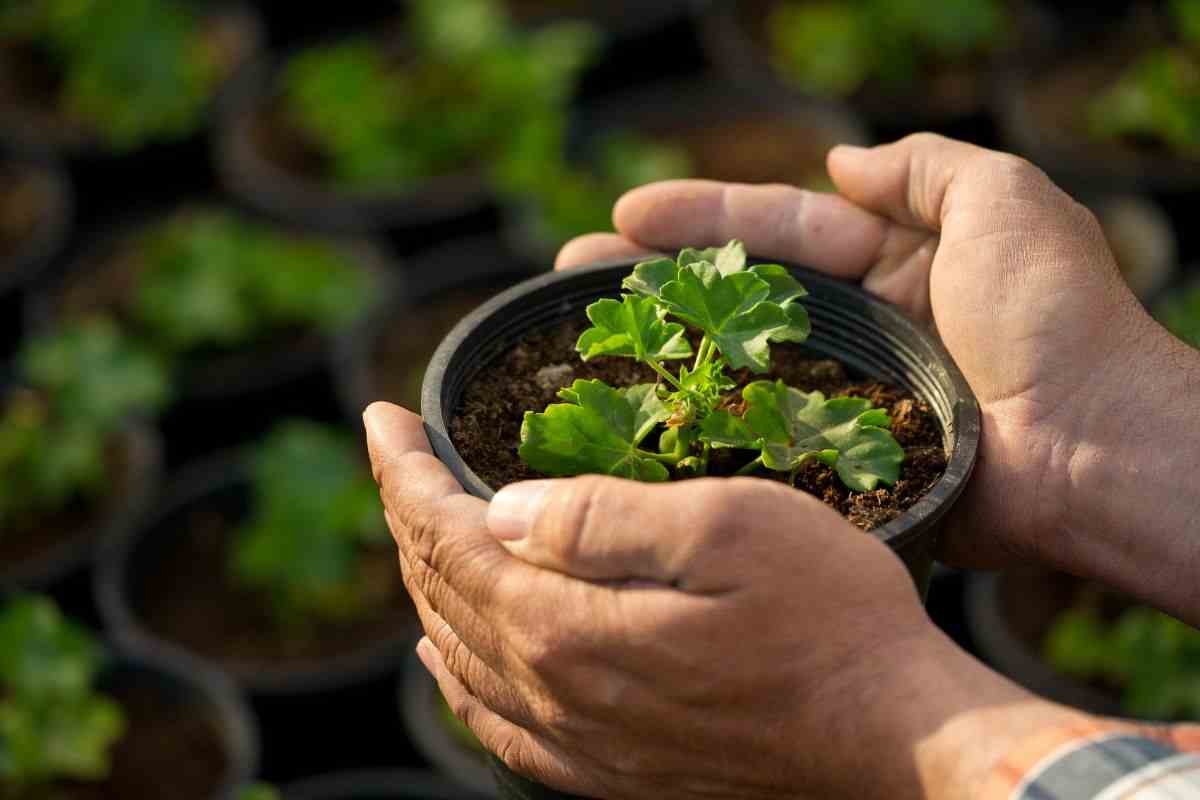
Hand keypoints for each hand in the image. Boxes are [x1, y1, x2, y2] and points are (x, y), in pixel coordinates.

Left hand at [366, 401, 1083, 799]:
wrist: (892, 734)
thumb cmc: (829, 617)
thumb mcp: (727, 528)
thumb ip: (604, 519)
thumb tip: (502, 514)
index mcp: (570, 626)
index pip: (449, 537)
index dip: (406, 472)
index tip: (381, 418)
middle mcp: (557, 694)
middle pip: (444, 594)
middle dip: (408, 515)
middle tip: (396, 455)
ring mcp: (581, 742)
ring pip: (460, 654)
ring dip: (427, 583)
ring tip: (417, 526)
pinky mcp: (611, 769)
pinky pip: (498, 723)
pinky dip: (457, 673)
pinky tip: (448, 652)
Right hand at [559, 134, 1199, 619]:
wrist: (1093, 449)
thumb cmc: (1055, 319)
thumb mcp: (1004, 203)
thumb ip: (924, 168)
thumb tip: (841, 159)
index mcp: (890, 261)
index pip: (774, 227)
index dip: (698, 216)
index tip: (623, 214)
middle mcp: (857, 326)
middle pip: (733, 295)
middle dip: (652, 281)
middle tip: (568, 276)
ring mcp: (842, 397)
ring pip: (733, 366)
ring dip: (658, 354)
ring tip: (575, 346)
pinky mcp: (839, 462)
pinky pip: (759, 438)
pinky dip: (700, 430)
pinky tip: (638, 427)